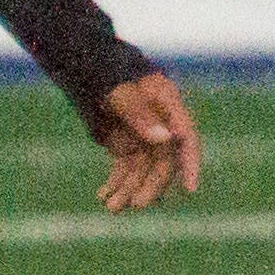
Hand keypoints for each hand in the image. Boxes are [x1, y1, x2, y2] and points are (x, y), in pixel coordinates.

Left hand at [92, 70, 202, 212]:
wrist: (83, 67)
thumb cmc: (103, 71)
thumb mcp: (119, 90)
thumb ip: (139, 113)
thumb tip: (166, 139)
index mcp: (167, 105)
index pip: (186, 139)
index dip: (190, 164)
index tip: (191, 189)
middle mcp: (161, 124)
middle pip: (163, 162)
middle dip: (151, 185)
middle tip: (137, 205)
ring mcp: (144, 136)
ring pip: (143, 170)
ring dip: (129, 190)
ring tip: (111, 208)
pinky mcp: (127, 144)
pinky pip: (126, 168)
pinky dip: (116, 183)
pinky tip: (103, 196)